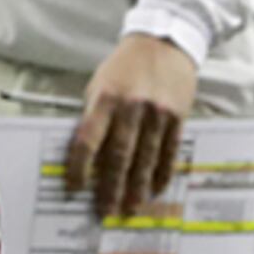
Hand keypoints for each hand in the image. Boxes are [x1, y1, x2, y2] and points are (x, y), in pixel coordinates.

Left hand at [72, 34, 197, 221]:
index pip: (89, 140)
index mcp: (106, 99)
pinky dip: (162, 172)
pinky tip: (154, 187)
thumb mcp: (99, 86)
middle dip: (111, 186)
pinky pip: (169, 150)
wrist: (164, 43)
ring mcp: (158, 113)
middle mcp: (133, 107)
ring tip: (130, 206)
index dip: (80, 167)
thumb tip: (87, 157)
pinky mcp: (178, 117)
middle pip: (119, 155)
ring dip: (137, 186)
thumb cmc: (125, 66)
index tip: (74, 188)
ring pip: (146, 158)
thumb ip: (94, 118)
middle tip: (105, 210)